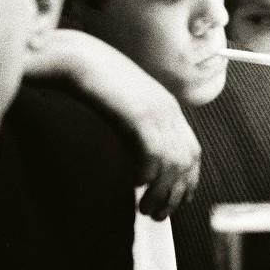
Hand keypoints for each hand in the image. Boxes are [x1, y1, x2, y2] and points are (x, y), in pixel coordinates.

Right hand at [27, 30, 200, 219]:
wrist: (77, 55)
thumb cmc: (93, 79)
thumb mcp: (123, 104)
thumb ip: (135, 126)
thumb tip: (136, 159)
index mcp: (165, 105)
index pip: (192, 148)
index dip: (189, 179)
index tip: (179, 199)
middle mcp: (167, 109)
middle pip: (188, 160)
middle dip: (176, 193)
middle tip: (158, 214)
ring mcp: (156, 110)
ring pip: (174, 163)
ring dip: (163, 193)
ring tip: (147, 210)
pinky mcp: (140, 113)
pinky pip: (155, 154)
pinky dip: (148, 175)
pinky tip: (135, 184)